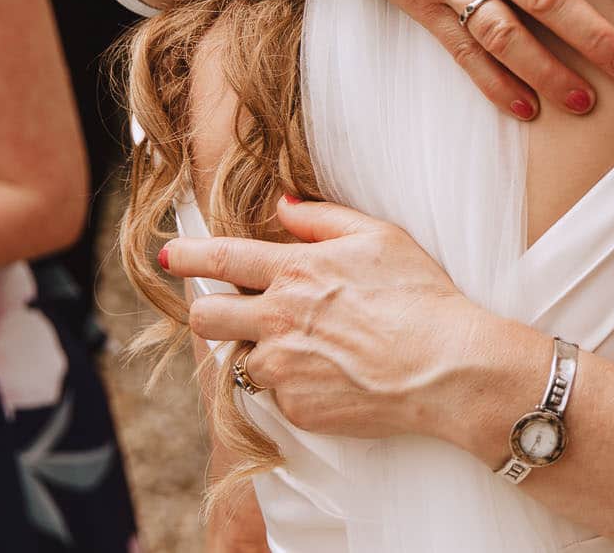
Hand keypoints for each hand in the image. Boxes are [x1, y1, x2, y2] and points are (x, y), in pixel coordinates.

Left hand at [169, 198, 493, 441]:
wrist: (445, 367)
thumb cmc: (420, 295)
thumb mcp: (379, 236)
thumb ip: (322, 219)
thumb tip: (282, 207)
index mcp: (295, 272)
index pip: (221, 260)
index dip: (187, 256)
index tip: (167, 255)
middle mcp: (277, 320)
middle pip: (205, 317)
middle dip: (208, 311)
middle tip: (232, 310)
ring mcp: (282, 368)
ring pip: (239, 358)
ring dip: (259, 349)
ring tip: (306, 346)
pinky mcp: (294, 407)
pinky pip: (273, 393)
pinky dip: (291, 383)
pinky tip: (330, 374)